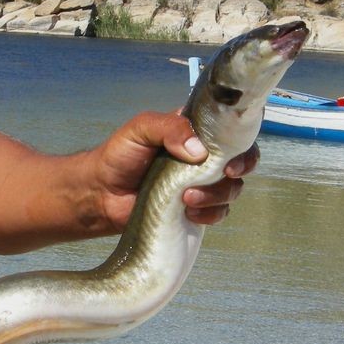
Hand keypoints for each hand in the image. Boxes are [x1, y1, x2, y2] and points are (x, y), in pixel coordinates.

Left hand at [91, 110, 259, 230]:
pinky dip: (209, 214)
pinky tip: (189, 213)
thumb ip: (170, 128)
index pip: (231, 134)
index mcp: (195, 133)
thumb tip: (199, 151)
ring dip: (215, 196)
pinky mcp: (196, 210)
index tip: (231, 160)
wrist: (101, 193)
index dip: (242, 146)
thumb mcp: (141, 129)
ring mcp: (201, 185)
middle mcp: (204, 158)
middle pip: (239, 164)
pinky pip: (218, 213)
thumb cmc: (119, 156)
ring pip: (230, 191)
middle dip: (235, 173)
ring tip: (187, 198)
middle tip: (223, 176)